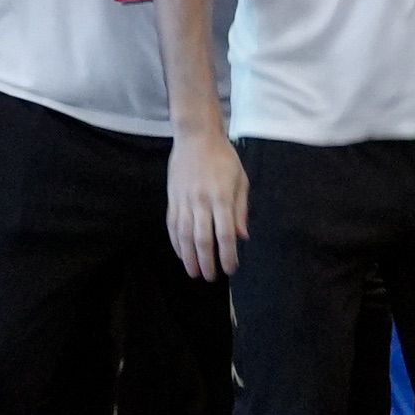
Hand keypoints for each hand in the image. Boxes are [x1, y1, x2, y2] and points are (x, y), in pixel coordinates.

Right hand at [167, 128, 247, 279]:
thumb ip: (241, 210)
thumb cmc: (224, 158)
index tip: (231, 269)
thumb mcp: (241, 180)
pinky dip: (176, 242)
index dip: (228, 255)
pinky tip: (181, 254)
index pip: (225, 234)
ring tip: (194, 273)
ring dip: (189, 257)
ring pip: (184, 235)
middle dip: (207, 262)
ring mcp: (184, 200)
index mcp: (222, 197)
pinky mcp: (172, 199)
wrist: (195, 137)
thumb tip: (242, 237)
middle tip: (212, 277)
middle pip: (203, 239)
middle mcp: (201, 201)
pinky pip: (172, 225)